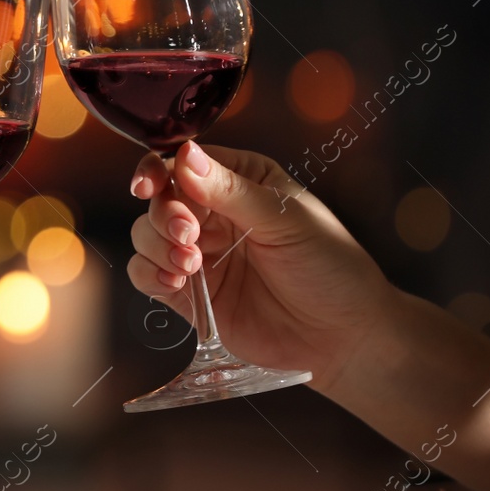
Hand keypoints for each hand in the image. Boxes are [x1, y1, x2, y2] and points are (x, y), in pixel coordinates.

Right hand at [128, 141, 399, 390]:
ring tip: (190, 264)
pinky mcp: (191, 296)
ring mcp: (200, 253)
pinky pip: (147, 275)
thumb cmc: (330, 266)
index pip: (183, 163)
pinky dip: (150, 275)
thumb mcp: (285, 220)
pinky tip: (175, 282)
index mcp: (241, 180)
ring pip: (147, 235)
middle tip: (189, 236)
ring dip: (157, 246)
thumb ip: (231, 191)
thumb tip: (183, 155)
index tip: (148, 186)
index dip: (158, 170)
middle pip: (159, 199)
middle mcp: (215, 213)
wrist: (343, 335)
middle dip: (164, 215)